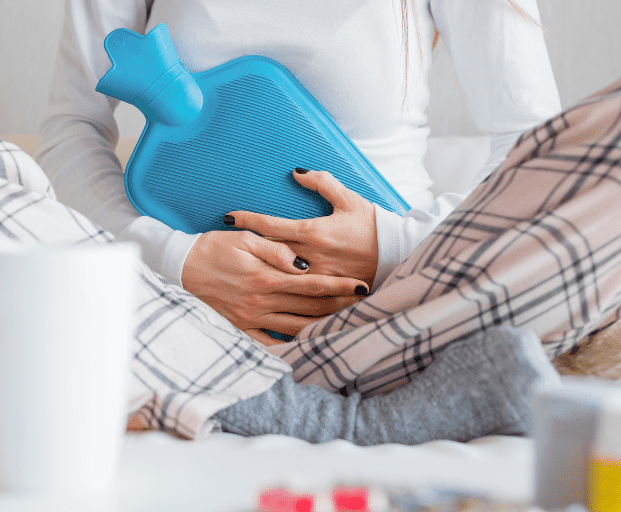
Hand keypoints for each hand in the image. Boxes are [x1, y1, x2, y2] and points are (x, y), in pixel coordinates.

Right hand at [181, 229, 368, 344]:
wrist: (181, 267)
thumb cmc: (215, 247)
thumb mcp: (245, 239)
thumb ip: (276, 250)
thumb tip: (301, 263)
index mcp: (267, 278)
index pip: (313, 284)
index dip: (339, 287)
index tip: (361, 286)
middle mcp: (263, 302)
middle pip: (310, 308)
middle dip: (339, 308)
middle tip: (363, 307)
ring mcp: (252, 318)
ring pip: (296, 328)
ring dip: (322, 328)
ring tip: (345, 326)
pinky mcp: (241, 327)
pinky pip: (270, 343)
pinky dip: (290, 346)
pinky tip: (308, 345)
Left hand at [228, 168, 378, 285]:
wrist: (398, 255)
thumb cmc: (373, 225)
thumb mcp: (349, 199)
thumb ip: (322, 183)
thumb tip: (297, 172)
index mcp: (314, 232)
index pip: (271, 226)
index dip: (247, 220)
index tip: (228, 216)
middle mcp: (311, 256)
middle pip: (267, 253)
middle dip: (244, 248)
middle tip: (221, 243)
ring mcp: (316, 277)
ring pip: (278, 275)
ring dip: (257, 270)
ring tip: (234, 267)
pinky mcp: (324, 293)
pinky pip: (295, 294)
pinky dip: (278, 292)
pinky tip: (260, 294)